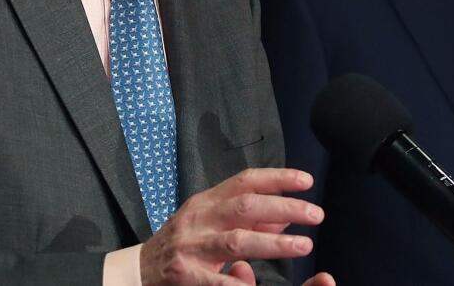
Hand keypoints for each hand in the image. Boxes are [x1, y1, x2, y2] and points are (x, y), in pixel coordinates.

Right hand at [139, 168, 330, 284]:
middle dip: (284, 207)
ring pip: (236, 240)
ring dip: (273, 242)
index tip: (307, 181)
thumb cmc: (181, 245)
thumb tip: (286, 215)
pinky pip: (218, 282)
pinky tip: (259, 284)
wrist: (138, 272)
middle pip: (245, 206)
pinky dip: (241, 283)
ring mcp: (191, 247)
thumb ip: (247, 220)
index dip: (277, 179)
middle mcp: (199, 219)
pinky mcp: (186, 276)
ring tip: (303, 245)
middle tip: (316, 215)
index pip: (245, 182)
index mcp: (206, 202)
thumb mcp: (210, 224)